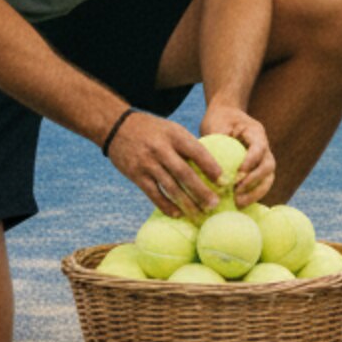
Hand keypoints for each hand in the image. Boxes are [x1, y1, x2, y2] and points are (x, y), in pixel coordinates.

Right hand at [107, 113, 223, 217]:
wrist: (117, 126)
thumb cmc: (152, 130)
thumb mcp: (171, 130)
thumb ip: (187, 147)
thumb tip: (210, 168)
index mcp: (174, 135)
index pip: (197, 152)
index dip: (211, 167)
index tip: (224, 181)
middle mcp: (161, 149)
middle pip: (185, 173)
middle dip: (201, 191)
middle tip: (215, 205)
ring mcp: (148, 163)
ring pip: (171, 187)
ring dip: (187, 204)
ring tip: (200, 215)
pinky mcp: (136, 175)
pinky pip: (154, 194)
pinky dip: (166, 206)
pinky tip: (178, 214)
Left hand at [200, 103, 275, 205]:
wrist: (226, 114)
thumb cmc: (219, 119)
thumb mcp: (216, 125)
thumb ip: (216, 143)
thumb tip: (209, 166)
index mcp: (256, 132)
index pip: (259, 148)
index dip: (251, 163)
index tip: (237, 176)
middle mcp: (264, 146)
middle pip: (268, 166)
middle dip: (254, 182)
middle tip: (237, 194)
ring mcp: (263, 158)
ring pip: (268, 178)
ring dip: (256, 193)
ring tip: (238, 204)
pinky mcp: (258, 169)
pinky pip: (260, 184)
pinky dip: (252, 195)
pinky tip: (238, 205)